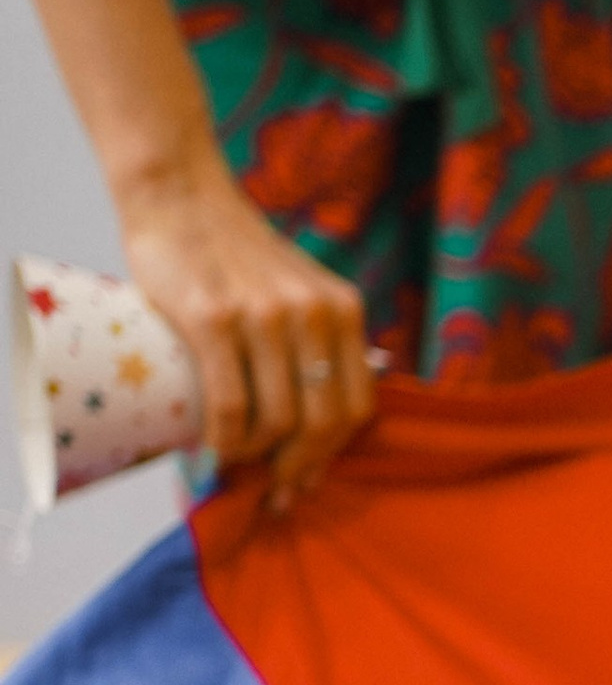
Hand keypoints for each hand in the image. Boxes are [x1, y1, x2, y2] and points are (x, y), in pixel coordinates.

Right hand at [120, 161, 373, 506]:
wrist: (180, 197)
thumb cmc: (234, 255)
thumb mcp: (300, 288)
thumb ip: (318, 336)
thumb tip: (316, 417)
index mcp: (342, 309)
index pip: (358, 406)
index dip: (333, 453)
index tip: (305, 477)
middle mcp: (313, 313)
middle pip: (323, 422)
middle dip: (299, 467)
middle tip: (273, 487)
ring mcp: (265, 316)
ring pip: (279, 420)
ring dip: (256, 455)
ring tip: (236, 457)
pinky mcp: (214, 319)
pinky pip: (231, 405)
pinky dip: (225, 441)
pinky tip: (215, 450)